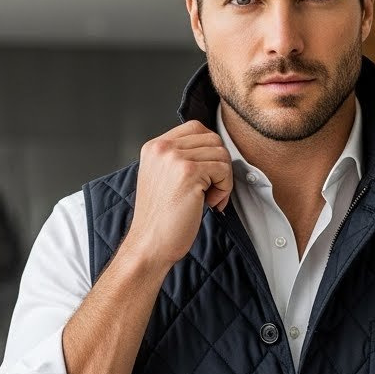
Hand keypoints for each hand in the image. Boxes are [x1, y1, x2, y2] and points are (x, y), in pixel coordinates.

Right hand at [125, 119, 233, 271]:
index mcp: (154, 146)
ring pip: (221, 154)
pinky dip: (224, 189)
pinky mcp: (188, 172)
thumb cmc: (161, 220)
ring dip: (223, 180)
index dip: (210, 151)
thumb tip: (213, 150)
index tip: (206, 177)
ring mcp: (174, 158)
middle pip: (213, 139)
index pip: (196, 128)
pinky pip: (223, 169)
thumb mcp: (163, 179)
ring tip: (209, 199)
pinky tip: (210, 204)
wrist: (150, 245)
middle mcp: (162, 147)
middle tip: (210, 192)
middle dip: (219, 166)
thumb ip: (180, 159)